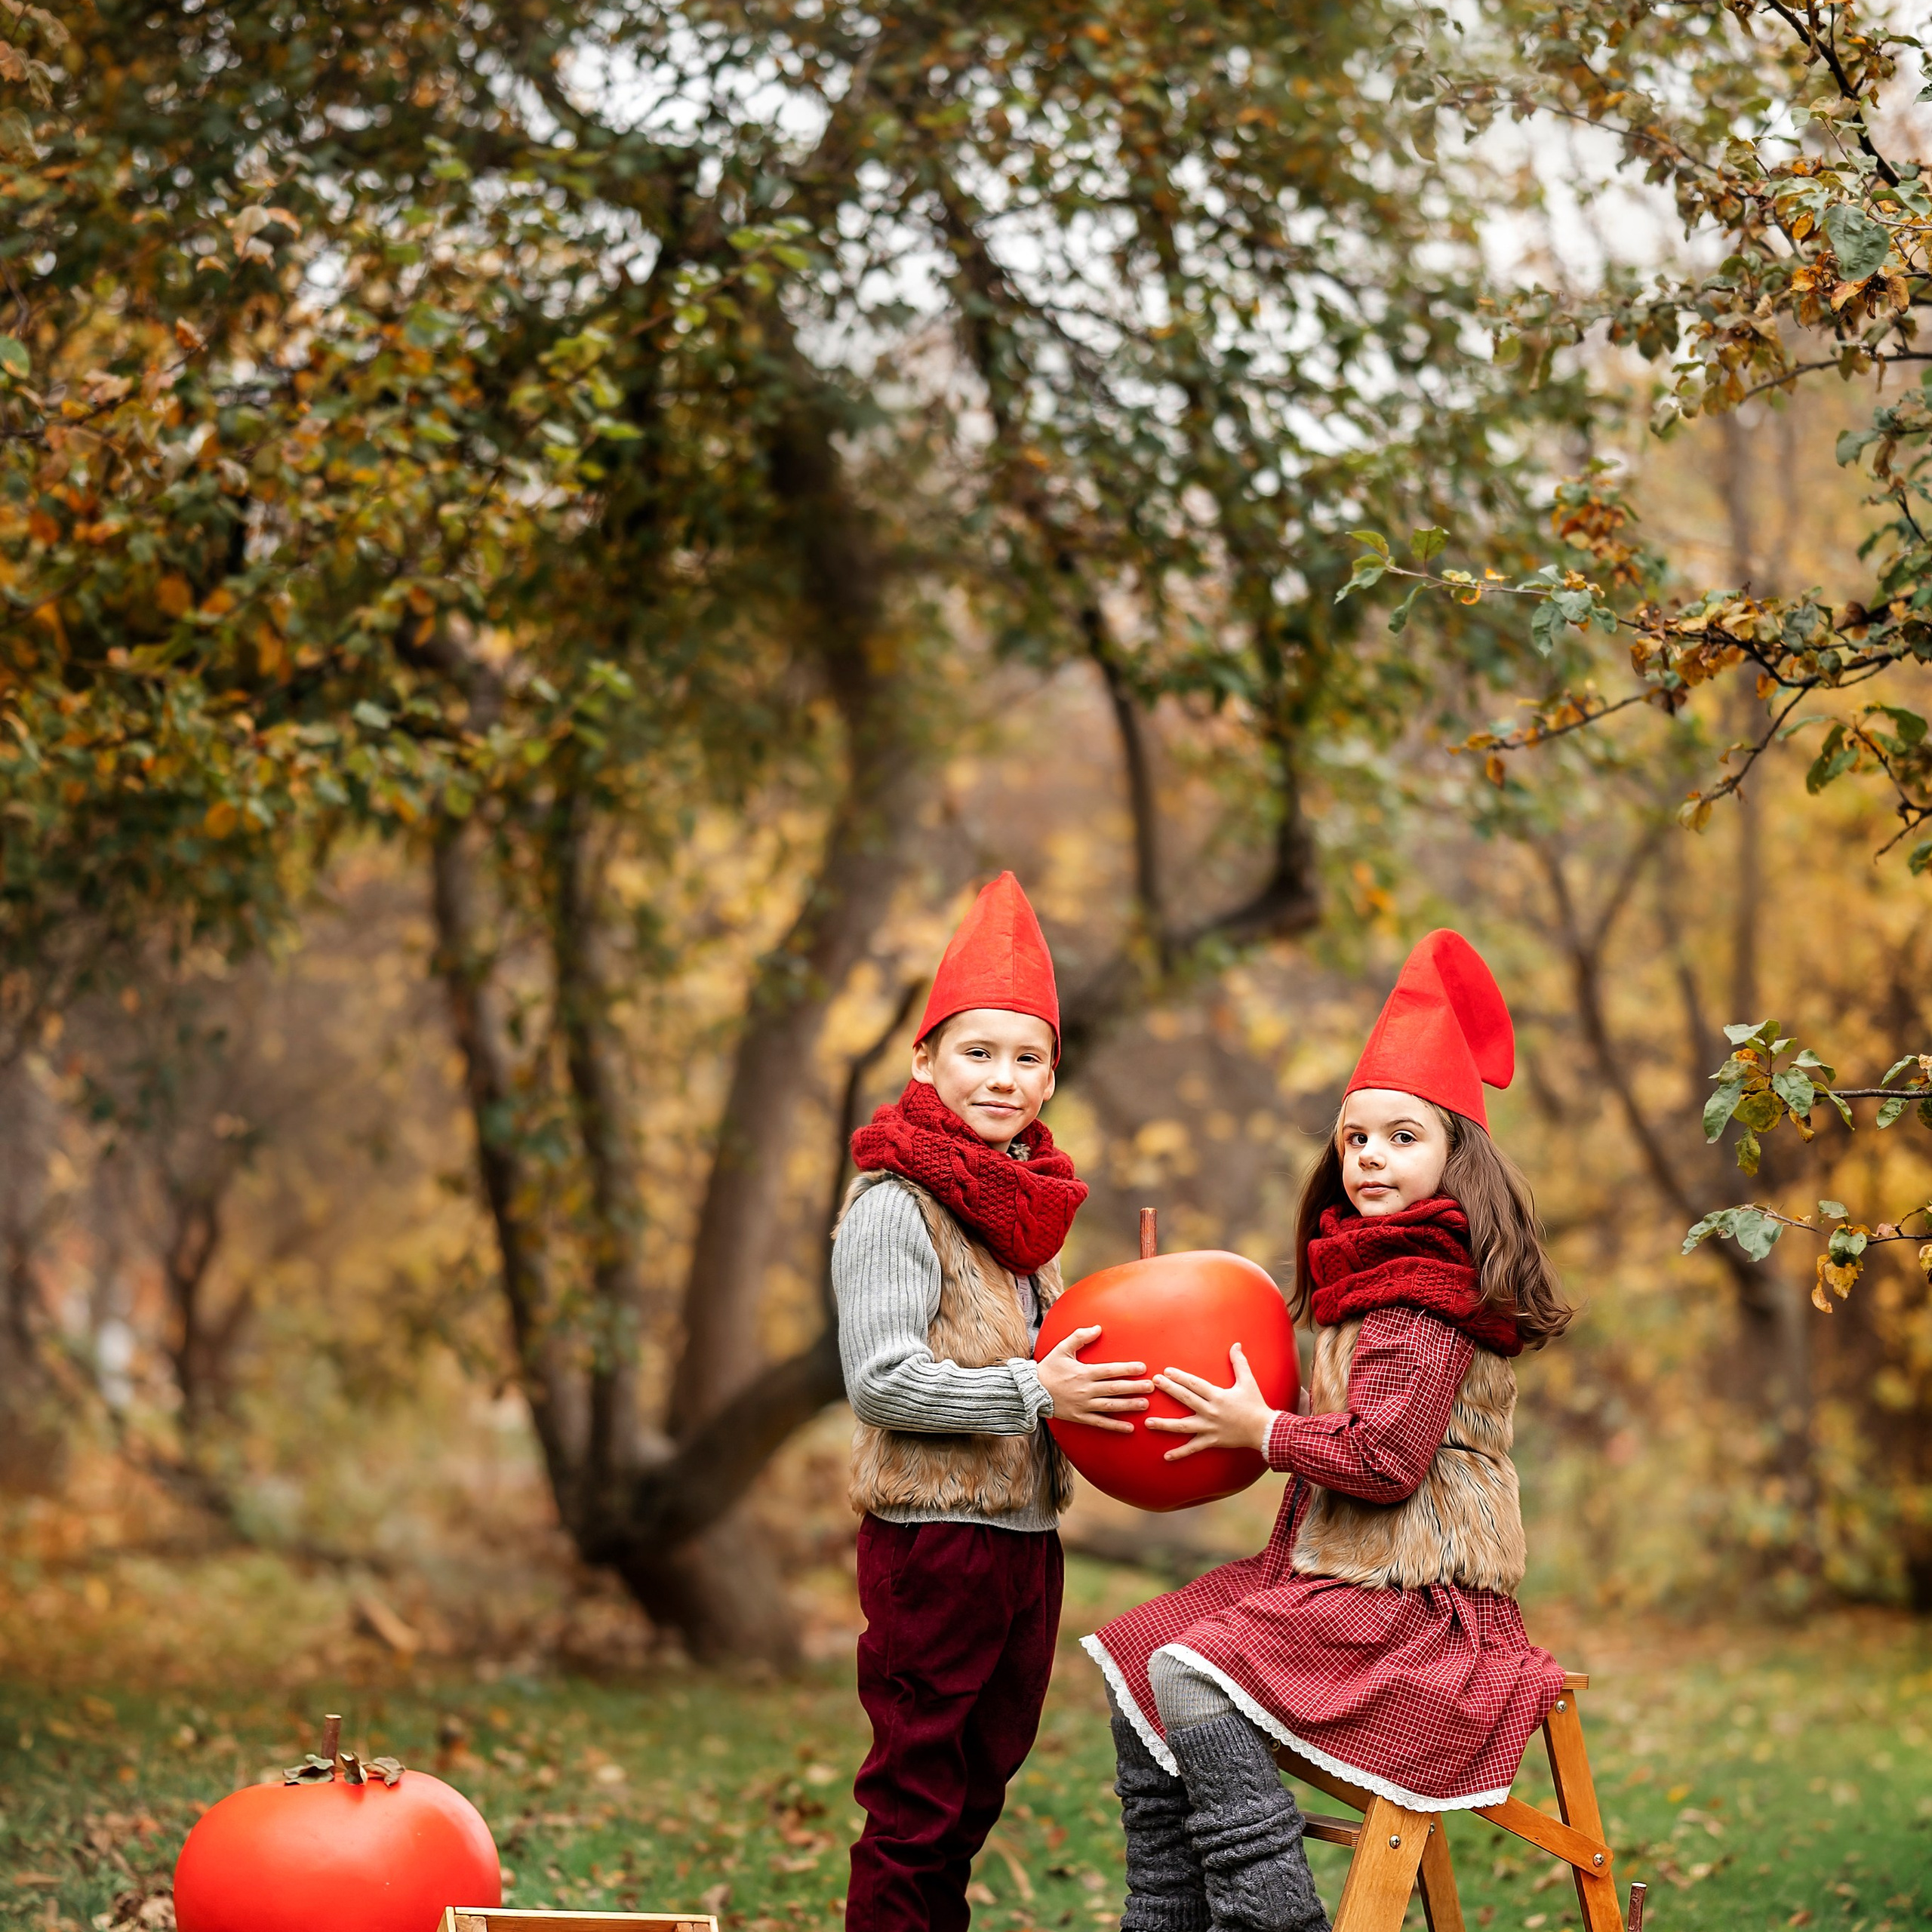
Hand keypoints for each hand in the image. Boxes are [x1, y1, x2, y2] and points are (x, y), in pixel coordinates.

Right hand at [1037, 1326, 1152, 1434]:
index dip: (1127, 1369)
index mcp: (1084, 1373)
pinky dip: (1115, 1426)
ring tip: (1144, 1404)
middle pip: (1115, 1388)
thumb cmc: (1048, 1368)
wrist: (1031, 1391)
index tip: (1142, 1368)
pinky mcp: (1080, 1417)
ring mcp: (1084, 1405)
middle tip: (1151, 1387)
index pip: (1110, 1370)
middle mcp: (1086, 1390)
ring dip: (1129, 1405)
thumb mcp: (1062, 1349)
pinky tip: (1129, 1427)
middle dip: (1134, 1387)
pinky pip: (1100, 1423)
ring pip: (1111, 1406)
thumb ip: (1080, 1337)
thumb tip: (1097, 1328)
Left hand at [1144, 1343, 1273, 1460]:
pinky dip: (1179, 1453)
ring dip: (1164, 1424)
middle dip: (1169, 1390)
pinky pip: (1193, 1448)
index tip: (1166, 1371)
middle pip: (1186, 1399)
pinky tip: (1165, 1456)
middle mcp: (1211, 1412)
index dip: (1180, 1377)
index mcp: (1218, 1396)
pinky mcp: (1211, 1441)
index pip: (1194, 1384)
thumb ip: (1239, 1363)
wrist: (1264, 1430)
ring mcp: (1209, 1428)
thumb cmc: (1255, 1405)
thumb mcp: (1248, 1382)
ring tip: (1148, 1422)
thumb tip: (1236, 1344)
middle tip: (1153, 1382)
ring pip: (1183, 1426)